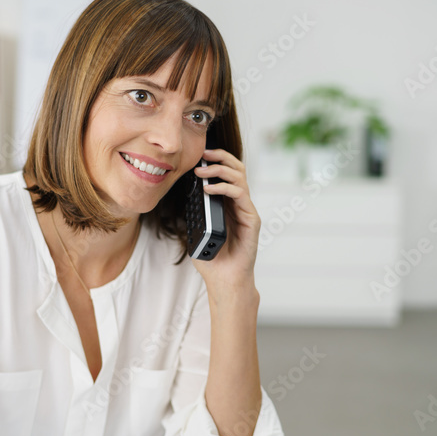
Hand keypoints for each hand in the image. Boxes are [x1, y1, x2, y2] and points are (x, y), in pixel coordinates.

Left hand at [189, 148, 259, 290]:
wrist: (225, 279)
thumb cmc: (212, 258)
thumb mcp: (197, 231)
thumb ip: (195, 213)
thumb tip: (185, 195)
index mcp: (227, 204)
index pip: (225, 173)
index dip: (215, 161)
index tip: (198, 155)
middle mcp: (239, 204)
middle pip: (236, 169)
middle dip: (219, 157)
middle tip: (202, 155)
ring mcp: (246, 210)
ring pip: (239, 177)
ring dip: (219, 170)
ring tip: (201, 172)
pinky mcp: (252, 219)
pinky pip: (240, 194)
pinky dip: (224, 187)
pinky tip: (208, 189)